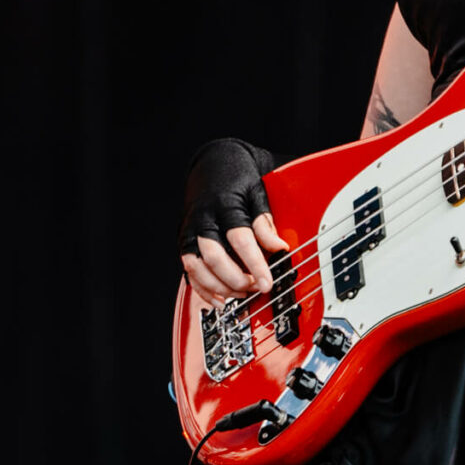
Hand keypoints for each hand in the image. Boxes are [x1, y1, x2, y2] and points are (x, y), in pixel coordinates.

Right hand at [179, 138, 283, 306]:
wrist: (212, 164)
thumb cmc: (236, 178)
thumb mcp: (258, 192)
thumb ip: (265, 222)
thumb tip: (279, 247)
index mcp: (224, 205)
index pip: (240, 239)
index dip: (255, 264)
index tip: (268, 282)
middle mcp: (203, 220)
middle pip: (214, 257)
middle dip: (236, 279)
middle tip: (255, 288)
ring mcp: (190, 232)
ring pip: (197, 267)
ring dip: (220, 287)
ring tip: (242, 293)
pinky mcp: (185, 242)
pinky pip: (189, 272)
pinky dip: (204, 290)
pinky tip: (221, 299)